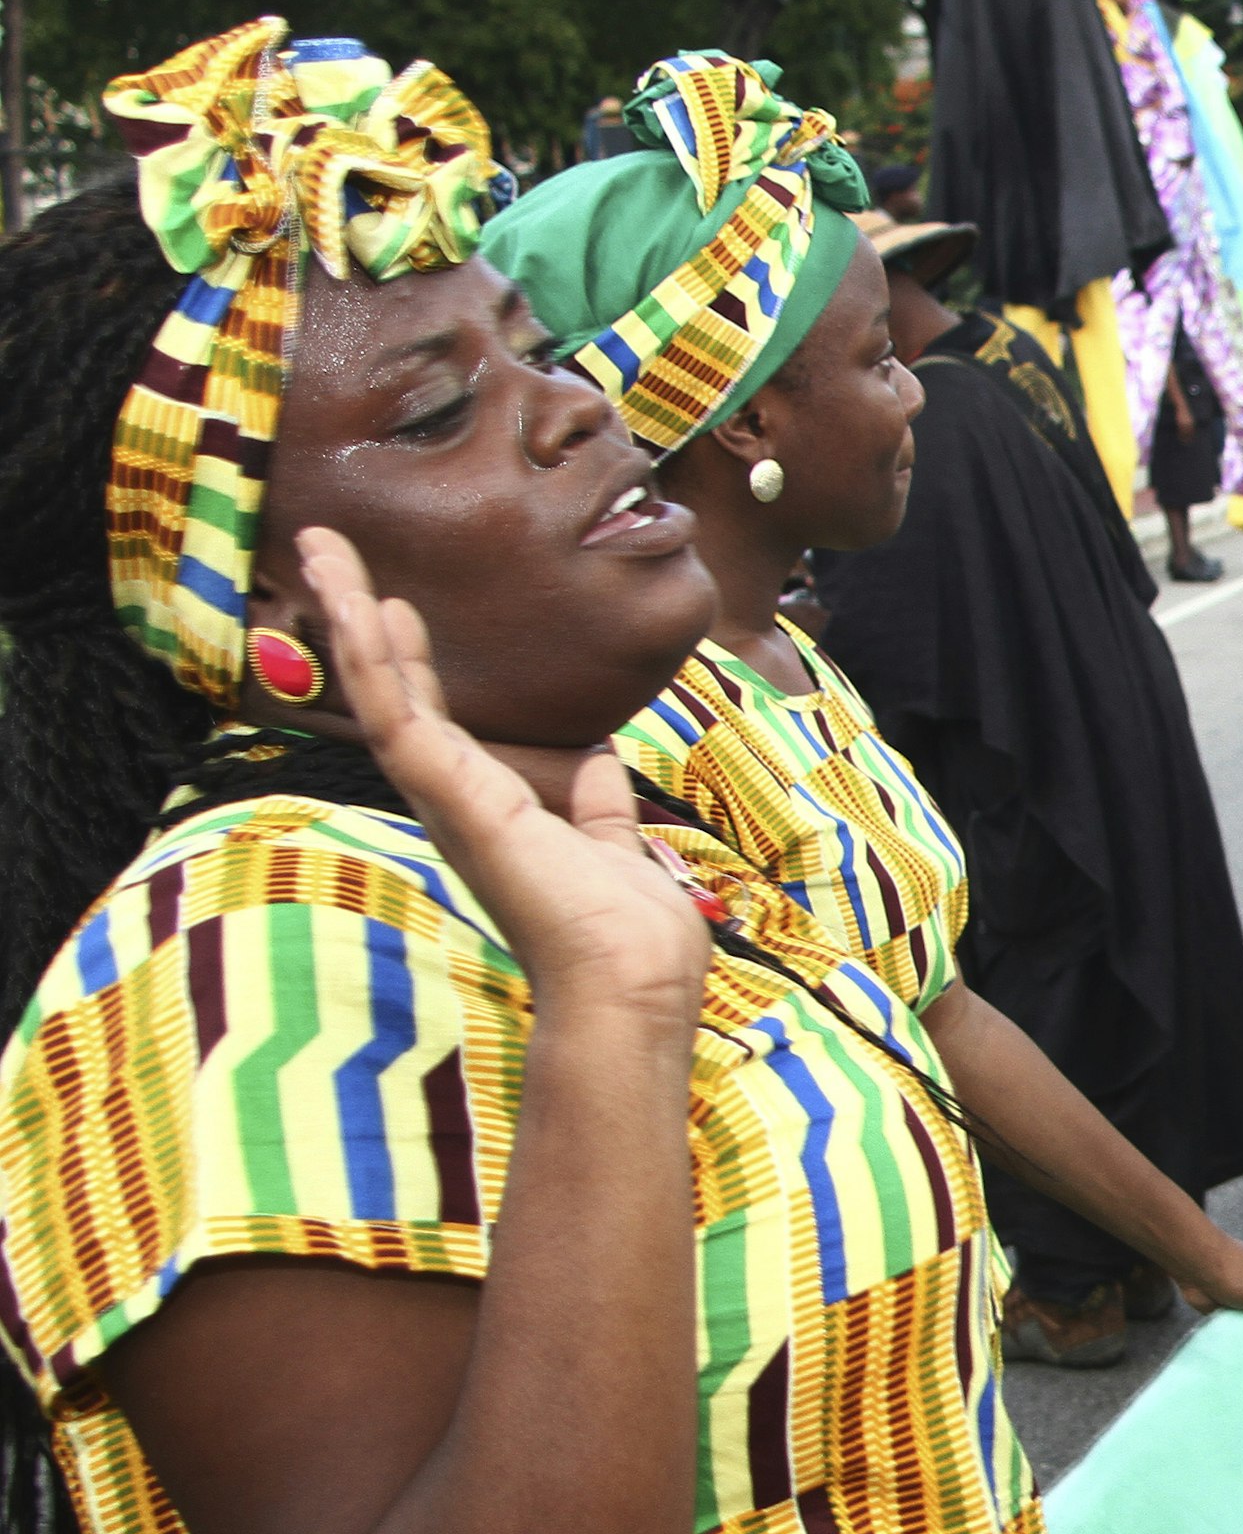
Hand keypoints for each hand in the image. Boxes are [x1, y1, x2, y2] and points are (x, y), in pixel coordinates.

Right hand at [302, 528, 710, 1023]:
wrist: (629, 980)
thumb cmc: (625, 933)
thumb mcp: (611, 846)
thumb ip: (596, 806)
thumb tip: (596, 760)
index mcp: (487, 809)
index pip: (436, 719)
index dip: (411, 660)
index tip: (399, 606)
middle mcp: (452, 802)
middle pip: (392, 694)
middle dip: (359, 624)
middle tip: (328, 558)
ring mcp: (444, 799)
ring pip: (381, 691)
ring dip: (351, 619)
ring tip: (322, 553)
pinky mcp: (450, 797)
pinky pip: (399, 713)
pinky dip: (376, 656)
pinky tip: (360, 602)